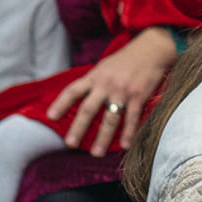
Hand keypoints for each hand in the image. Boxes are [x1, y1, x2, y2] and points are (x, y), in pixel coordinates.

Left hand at [46, 27, 175, 154]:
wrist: (152, 49)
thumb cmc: (127, 59)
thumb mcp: (105, 66)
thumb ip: (94, 81)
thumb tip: (81, 96)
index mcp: (95, 76)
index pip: (73, 91)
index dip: (60, 104)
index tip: (50, 117)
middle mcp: (106, 85)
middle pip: (89, 109)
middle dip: (78, 128)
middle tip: (70, 144)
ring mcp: (123, 91)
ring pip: (111, 118)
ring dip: (103, 137)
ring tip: (96, 153)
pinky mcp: (139, 96)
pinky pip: (133, 117)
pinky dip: (129, 132)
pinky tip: (125, 145)